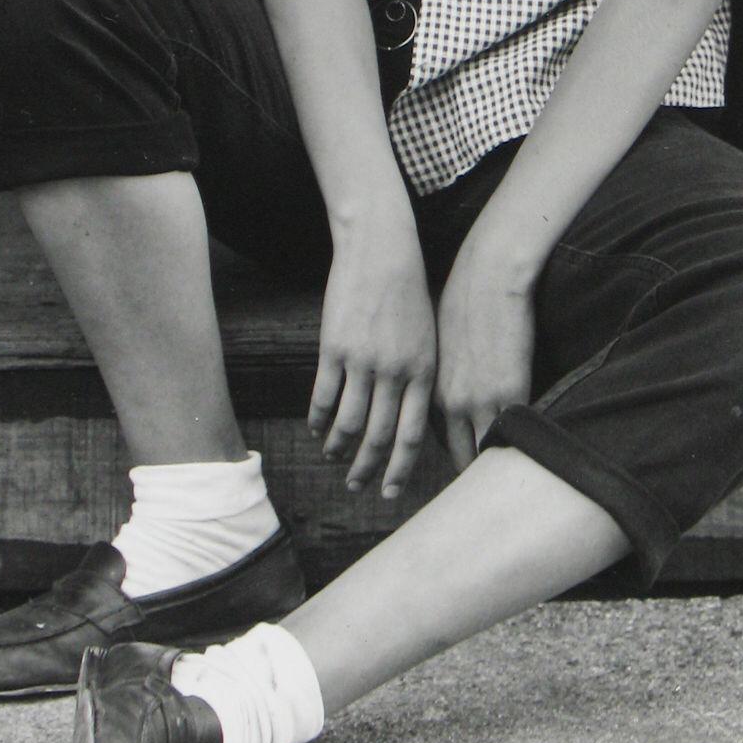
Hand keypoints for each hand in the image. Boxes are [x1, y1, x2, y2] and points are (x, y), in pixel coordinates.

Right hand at [308, 203, 435, 498]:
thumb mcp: (427, 337)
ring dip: (339, 446)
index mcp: (423, 373)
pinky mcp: (334, 348)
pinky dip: (318, 417)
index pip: (412, 435)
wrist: (382, 251)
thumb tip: (410, 416)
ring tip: (333, 458)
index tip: (391, 491)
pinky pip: (323, 394)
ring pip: (348, 421)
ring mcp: (362, 361)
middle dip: (367, 468)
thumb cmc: (409, 292)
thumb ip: (419, 377)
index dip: (400, 469)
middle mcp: (395, 373)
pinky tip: (316, 428)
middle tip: (357, 486)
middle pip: (379, 436)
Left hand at [435, 230, 537, 472]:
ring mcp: (483, 402)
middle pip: (461, 457)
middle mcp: (452, 403)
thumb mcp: (440, 345)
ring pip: (487, 454)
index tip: (464, 460)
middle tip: (483, 485)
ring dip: (497, 467)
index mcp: (431, 390)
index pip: (439, 441)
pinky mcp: (513, 394)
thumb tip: (453, 391)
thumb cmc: (463, 301)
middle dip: (472, 472)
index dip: (455, 453)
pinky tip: (530, 453)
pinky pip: (516, 436)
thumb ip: (444, 376)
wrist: (486, 278)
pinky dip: (521, 448)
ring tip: (509, 479)